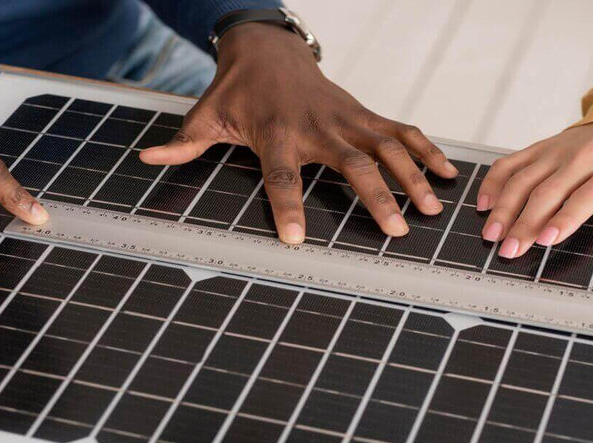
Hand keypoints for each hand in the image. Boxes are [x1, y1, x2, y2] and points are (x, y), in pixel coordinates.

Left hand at [140, 22, 457, 243]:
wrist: (268, 49)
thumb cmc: (237, 91)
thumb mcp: (207, 116)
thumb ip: (183, 144)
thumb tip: (146, 161)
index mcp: (275, 133)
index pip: (280, 175)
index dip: (286, 207)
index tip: (294, 242)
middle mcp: (318, 125)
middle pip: (352, 163)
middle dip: (376, 197)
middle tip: (394, 231)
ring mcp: (346, 116)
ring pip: (387, 146)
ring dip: (412, 177)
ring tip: (430, 210)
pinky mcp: (363, 112)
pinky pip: (401, 130)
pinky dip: (426, 150)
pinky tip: (446, 174)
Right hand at [478, 116, 592, 257]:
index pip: (584, 197)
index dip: (564, 220)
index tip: (545, 240)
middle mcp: (582, 156)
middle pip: (545, 193)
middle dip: (523, 225)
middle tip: (509, 250)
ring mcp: (557, 150)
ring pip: (522, 180)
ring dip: (502, 210)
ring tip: (492, 234)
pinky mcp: (539, 147)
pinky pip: (509, 163)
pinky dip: (492, 183)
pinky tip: (484, 204)